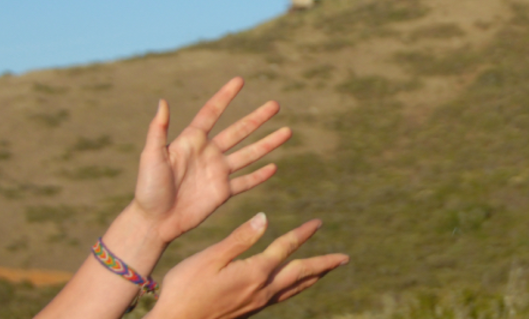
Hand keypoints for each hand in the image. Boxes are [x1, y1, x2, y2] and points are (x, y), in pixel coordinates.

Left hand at [134, 77, 291, 242]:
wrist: (154, 222)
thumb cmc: (148, 188)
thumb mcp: (151, 156)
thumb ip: (158, 130)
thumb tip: (162, 102)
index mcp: (191, 141)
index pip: (212, 112)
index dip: (225, 96)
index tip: (240, 80)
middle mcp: (208, 153)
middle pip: (239, 131)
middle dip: (257, 118)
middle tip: (275, 105)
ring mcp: (217, 173)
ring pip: (249, 154)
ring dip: (268, 143)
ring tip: (287, 131)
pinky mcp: (222, 193)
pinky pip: (245, 182)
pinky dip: (260, 175)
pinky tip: (274, 167)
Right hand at [147, 214, 347, 318]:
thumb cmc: (185, 289)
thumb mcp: (210, 258)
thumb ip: (240, 238)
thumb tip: (264, 218)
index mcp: (254, 273)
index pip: (286, 248)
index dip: (303, 234)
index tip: (318, 223)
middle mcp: (261, 290)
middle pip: (301, 274)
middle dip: (323, 264)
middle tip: (344, 258)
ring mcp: (256, 304)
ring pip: (294, 289)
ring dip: (313, 278)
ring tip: (326, 271)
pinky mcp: (248, 311)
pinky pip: (281, 298)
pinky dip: (295, 289)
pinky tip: (291, 287)